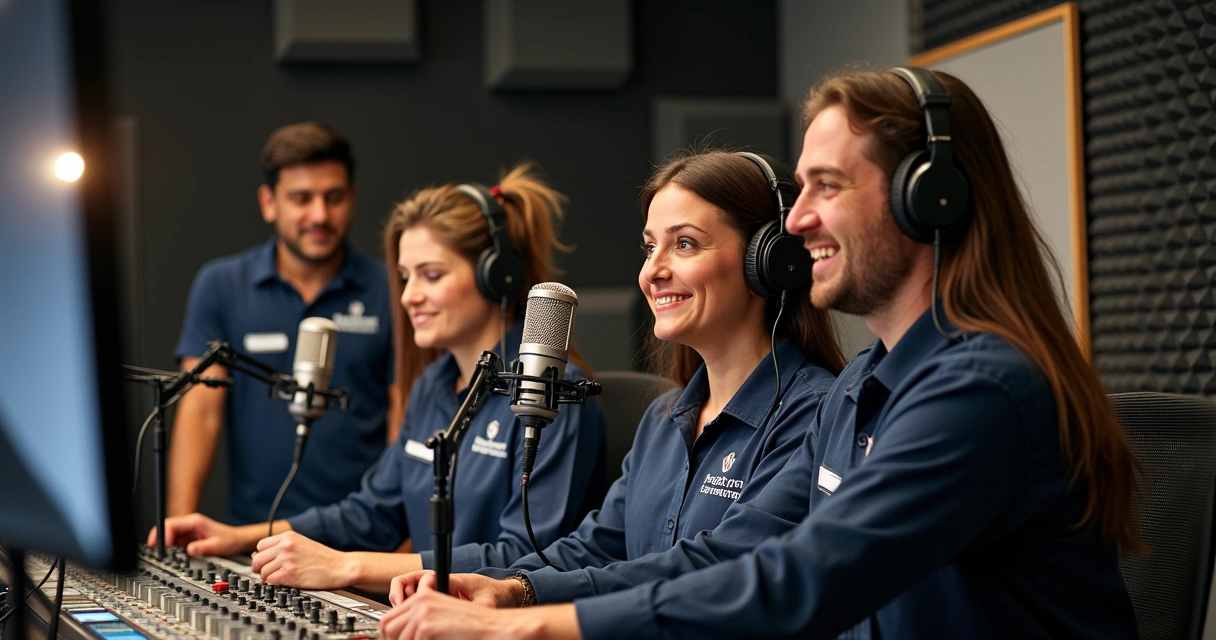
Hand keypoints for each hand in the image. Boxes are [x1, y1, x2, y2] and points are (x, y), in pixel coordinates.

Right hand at [146, 513, 245, 556]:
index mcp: (194, 522)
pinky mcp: (188, 539)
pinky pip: (175, 542)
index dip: (162, 535)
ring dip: (164, 546)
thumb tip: (189, 551)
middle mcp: (189, 525)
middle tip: (155, 553)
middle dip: (159, 540)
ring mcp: (188, 531)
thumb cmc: (230, 540)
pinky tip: (171, 557)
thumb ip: (203, 548)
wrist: (238, 541)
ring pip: (169, 536)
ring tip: (163, 557)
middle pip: (166, 529)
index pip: (170, 524)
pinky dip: (170, 549)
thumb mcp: (218, 546)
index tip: (161, 547)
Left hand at [252, 532, 355, 588]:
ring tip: (279, 578)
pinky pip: (270, 581)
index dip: (262, 556)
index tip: (266, 562)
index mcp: (288, 536)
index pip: (261, 545)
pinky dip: (273, 584)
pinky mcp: (290, 574)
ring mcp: (287, 560)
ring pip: (262, 572)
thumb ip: (282, 547)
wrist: (340, 566)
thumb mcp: (302, 544)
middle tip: (267, 574)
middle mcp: (286, 546)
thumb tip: (259, 556)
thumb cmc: (324, 558)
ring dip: (268, 578)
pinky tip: (283, 582)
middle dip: (259, 569)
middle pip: (257, 559)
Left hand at [379, 574, 537, 639]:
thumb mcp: (443, 617)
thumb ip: (422, 621)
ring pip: (398, 638)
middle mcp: (421, 601)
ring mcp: (423, 613)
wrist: (494, 626)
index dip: (389, 635)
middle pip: (388, 627)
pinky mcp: (428, 627)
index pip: (390, 617)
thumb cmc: (474, 624)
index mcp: (424, 596)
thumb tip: (402, 635)